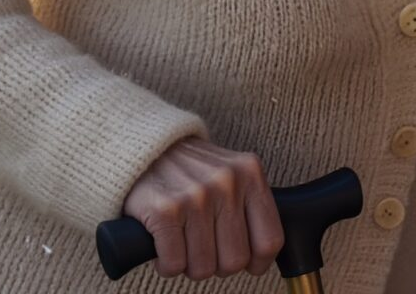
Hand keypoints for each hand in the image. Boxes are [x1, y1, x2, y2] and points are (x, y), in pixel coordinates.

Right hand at [122, 138, 283, 281]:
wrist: (146, 146)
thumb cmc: (193, 170)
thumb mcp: (233, 174)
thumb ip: (250, 205)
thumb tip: (263, 256)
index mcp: (250, 173)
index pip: (269, 240)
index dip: (257, 262)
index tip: (246, 263)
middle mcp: (226, 182)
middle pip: (235, 261)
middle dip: (217, 264)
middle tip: (203, 245)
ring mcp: (196, 196)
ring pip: (203, 268)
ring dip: (189, 264)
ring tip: (183, 240)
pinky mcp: (165, 210)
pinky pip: (174, 265)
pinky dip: (166, 264)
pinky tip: (164, 242)